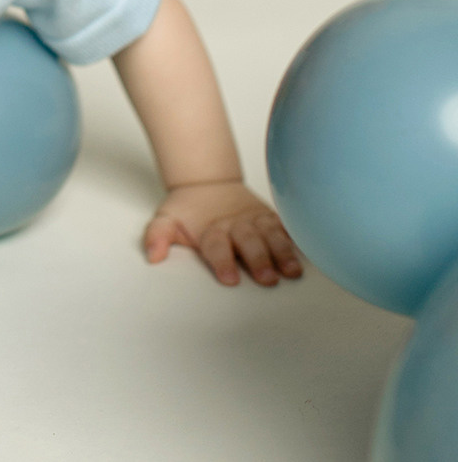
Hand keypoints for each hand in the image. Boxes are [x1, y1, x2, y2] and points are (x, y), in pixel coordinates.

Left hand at [143, 180, 302, 286]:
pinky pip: (285, 228)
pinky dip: (296, 239)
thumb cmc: (188, 211)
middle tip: (267, 279)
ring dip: (282, 253)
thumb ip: (158, 236)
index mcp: (211, 229)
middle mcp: (236, 224)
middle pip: (248, 242)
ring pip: (271, 236)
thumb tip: (153, 255)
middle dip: (258, 260)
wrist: (207, 183)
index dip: (223, 261)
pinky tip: (308, 253)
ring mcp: (255, 220)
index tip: (230, 279)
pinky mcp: (270, 218)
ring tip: (292, 271)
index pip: (217, 246)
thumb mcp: (166, 220)